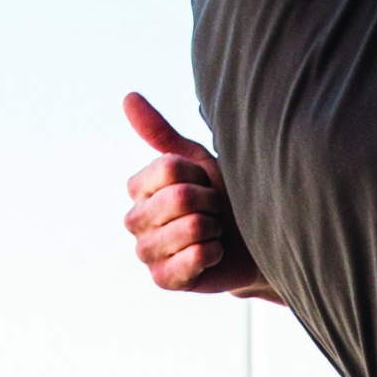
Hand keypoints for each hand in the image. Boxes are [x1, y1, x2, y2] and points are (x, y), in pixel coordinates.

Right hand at [122, 94, 279, 297]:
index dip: (200, 174)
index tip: (206, 182)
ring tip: (214, 231)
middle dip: (211, 202)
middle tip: (214, 211)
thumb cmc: (222, 196)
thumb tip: (128, 97)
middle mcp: (134, 220)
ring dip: (214, 228)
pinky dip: (212, 253)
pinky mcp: (163, 279)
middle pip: (180, 197)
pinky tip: (213, 253)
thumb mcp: (196, 161)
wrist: (249, 240)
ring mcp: (146, 252)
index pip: (169, 168)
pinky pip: (190, 259)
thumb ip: (161, 134)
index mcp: (138, 188)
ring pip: (189, 228)